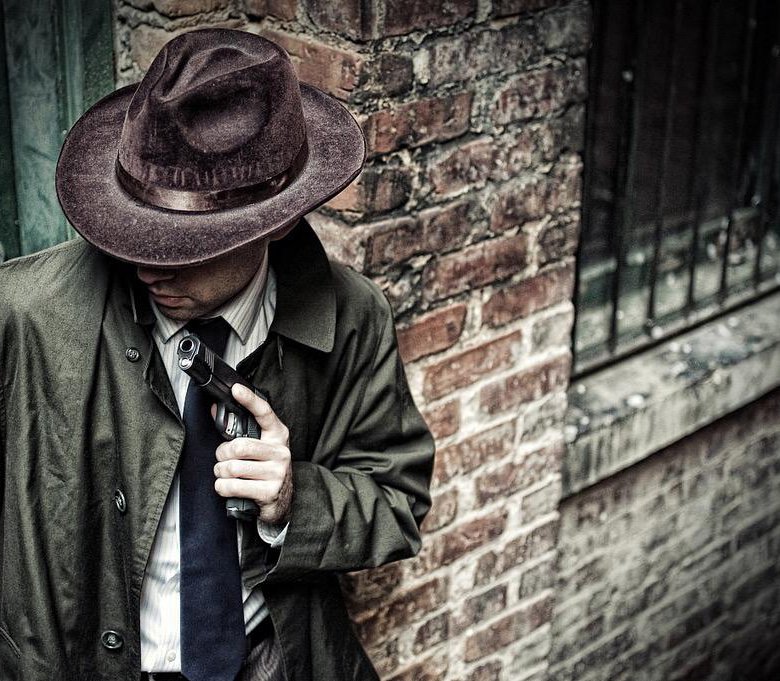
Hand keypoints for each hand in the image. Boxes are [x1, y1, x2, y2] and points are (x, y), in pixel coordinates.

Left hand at [212, 384, 292, 524]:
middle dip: (222, 454)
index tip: (236, 389)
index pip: (264, 413)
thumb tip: (215, 409)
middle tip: (222, 459)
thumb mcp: (259, 448)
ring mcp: (277, 473)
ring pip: (232, 468)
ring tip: (225, 474)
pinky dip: (222, 488)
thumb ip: (239, 431)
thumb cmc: (265, 470)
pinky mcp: (269, 492)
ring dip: (220, 473)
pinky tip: (228, 487)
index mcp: (278, 435)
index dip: (249, 400)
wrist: (282, 503)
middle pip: (239, 446)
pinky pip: (233, 486)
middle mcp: (280, 452)